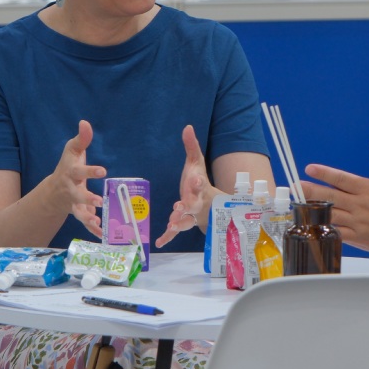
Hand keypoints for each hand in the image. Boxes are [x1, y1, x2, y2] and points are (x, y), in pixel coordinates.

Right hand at [52, 120, 105, 237]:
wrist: (55, 190)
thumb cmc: (67, 166)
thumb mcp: (72, 151)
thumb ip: (81, 138)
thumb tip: (85, 122)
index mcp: (71, 173)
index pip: (79, 171)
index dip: (90, 171)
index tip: (103, 171)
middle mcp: (71, 189)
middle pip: (77, 195)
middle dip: (87, 198)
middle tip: (99, 201)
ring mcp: (74, 203)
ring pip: (79, 212)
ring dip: (87, 217)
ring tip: (97, 222)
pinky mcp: (79, 213)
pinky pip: (85, 223)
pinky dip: (92, 230)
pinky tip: (102, 234)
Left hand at [156, 125, 211, 247]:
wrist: (209, 204)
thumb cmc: (198, 181)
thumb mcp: (196, 162)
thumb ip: (191, 146)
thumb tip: (187, 126)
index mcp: (199, 187)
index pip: (200, 184)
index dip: (198, 182)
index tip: (196, 178)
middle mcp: (196, 202)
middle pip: (193, 205)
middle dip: (187, 206)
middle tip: (180, 206)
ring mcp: (189, 215)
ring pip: (186, 220)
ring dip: (179, 222)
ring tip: (171, 224)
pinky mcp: (182, 223)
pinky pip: (175, 232)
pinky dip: (168, 237)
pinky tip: (159, 242)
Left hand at [302, 139, 368, 255]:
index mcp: (368, 189)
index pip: (341, 178)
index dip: (324, 173)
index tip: (309, 169)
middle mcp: (359, 205)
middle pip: (330, 197)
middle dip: (310, 191)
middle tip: (294, 187)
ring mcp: (358, 223)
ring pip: (330, 215)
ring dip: (313, 210)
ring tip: (298, 206)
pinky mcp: (359, 238)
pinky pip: (338, 234)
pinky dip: (325, 230)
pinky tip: (314, 227)